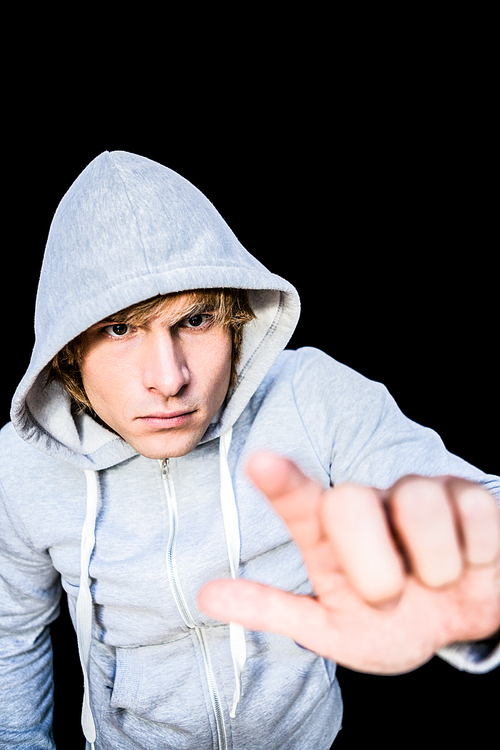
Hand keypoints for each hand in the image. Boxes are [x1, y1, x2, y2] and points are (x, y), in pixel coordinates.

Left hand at [199, 451, 499, 673]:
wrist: (463, 624)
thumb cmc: (393, 622)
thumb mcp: (332, 628)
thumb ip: (274, 609)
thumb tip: (205, 597)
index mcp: (330, 535)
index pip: (301, 504)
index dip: (283, 485)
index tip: (260, 463)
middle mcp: (371, 504)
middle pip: (351, 499)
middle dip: (372, 565)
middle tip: (388, 598)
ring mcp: (420, 494)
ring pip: (418, 502)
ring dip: (433, 567)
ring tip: (436, 583)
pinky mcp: (470, 496)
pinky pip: (474, 516)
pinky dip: (476, 558)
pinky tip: (470, 564)